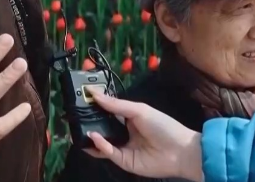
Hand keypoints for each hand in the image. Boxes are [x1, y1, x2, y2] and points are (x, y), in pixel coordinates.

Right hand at [83, 91, 203, 181]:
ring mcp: (124, 147)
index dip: (96, 107)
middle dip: (89, 123)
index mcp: (130, 118)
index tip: (81, 100)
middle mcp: (125, 132)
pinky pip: (109, 153)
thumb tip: (95, 93)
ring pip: (102, 142)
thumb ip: (116, 105)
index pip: (108, 111)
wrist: (180, 151)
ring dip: (91, 136)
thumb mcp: (139, 110)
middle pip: (103, 127)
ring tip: (78, 129)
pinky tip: (95, 137)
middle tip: (74, 116)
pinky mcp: (124, 161)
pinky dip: (101, 145)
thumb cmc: (163, 126)